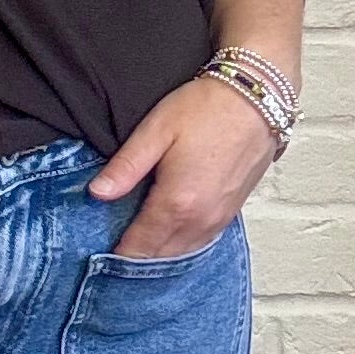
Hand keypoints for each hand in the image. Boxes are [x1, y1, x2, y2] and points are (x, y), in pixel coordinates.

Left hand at [87, 71, 275, 258]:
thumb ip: (126, 166)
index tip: (100, 252)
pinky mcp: (232, 210)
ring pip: (183, 252)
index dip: (117, 253)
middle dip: (137, 256)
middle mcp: (200, 219)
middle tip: (115, 245)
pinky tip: (170, 232)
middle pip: (161, 255)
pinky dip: (183, 243)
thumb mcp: (156, 130)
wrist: (257, 97)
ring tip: (139, 241)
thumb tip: (97, 193)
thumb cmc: (206, 108)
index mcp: (177, 203)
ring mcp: (220, 218)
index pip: (139, 246)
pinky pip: (202, 241)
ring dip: (160, 252)